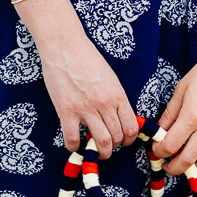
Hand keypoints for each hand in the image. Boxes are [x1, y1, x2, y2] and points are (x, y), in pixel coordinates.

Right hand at [37, 29, 138, 159]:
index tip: (123, 141)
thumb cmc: (86, 57)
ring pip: (100, 142)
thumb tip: (118, 117)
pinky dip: (74, 146)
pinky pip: (72, 139)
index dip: (129, 139)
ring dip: (100, 151)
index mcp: (117, 94)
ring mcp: (85, 108)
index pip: (131, 127)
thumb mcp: (110, 77)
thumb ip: (115, 97)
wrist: (64, 45)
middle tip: (108, 146)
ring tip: (95, 150)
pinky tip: (74, 142)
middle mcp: (104, 104)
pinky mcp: (66, 111)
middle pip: (117, 137)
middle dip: (114, 146)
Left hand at [151, 46, 196, 174]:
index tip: (156, 151)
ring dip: (194, 168)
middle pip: (188, 160)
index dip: (159, 152)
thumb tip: (159, 131)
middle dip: (174, 168)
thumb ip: (170, 113)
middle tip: (167, 166)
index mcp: (191, 115)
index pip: (170, 145)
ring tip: (186, 164)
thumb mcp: (182, 89)